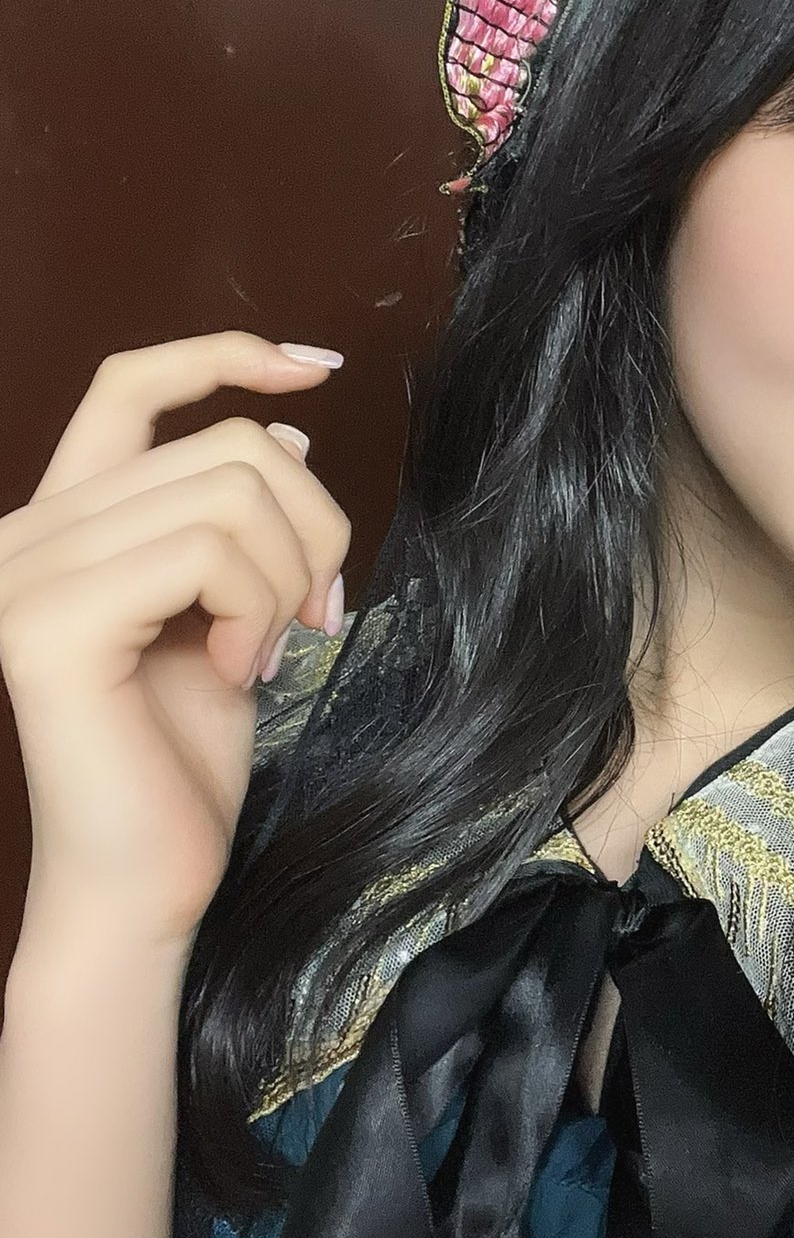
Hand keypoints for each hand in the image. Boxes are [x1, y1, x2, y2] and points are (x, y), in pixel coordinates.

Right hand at [0, 331, 351, 950]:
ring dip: (288, 573)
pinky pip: (206, 550)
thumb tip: (279, 426)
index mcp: (65, 526)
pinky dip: (256, 607)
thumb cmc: (184, 765)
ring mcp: (26, 574)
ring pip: (228, 489)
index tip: (320, 371)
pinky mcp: (50, 622)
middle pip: (225, 443)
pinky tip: (242, 669)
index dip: (227, 354)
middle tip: (319, 613)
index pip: (130, 384)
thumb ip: (236, 527)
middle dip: (312, 523)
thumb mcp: (230, 618)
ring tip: (271, 648)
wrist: (149, 883)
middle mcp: (25, 535)